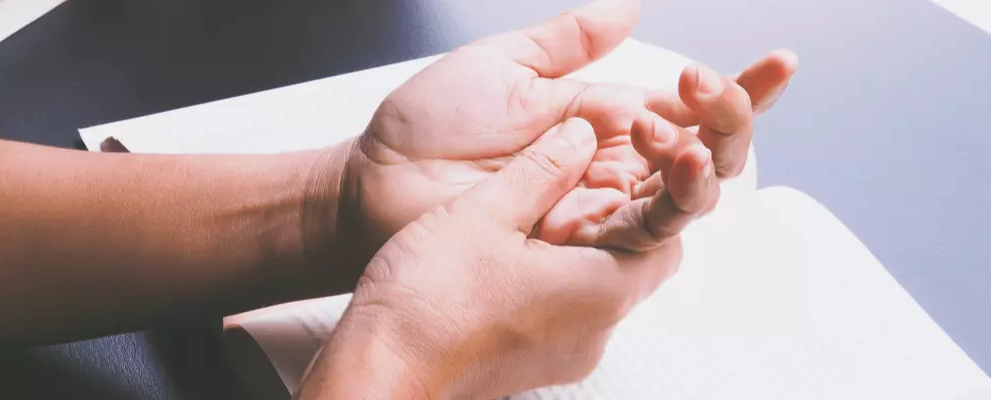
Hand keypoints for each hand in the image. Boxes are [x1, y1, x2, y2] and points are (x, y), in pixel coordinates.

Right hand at [301, 119, 687, 398]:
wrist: (379, 373)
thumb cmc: (427, 304)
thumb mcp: (485, 211)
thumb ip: (541, 169)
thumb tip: (580, 137)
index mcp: (598, 290)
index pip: (667, 233)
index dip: (659, 189)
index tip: (638, 157)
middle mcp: (594, 331)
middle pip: (640, 261)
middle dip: (624, 214)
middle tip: (588, 176)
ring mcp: (565, 353)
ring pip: (603, 285)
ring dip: (587, 244)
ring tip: (544, 208)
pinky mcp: (535, 361)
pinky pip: (569, 310)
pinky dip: (559, 274)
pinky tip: (517, 250)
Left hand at [342, 0, 796, 254]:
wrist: (378, 179)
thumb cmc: (428, 123)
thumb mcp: (504, 64)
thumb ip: (568, 42)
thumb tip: (629, 8)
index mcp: (601, 118)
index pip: (687, 107)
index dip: (740, 89)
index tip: (781, 61)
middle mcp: (610, 165)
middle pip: (702, 154)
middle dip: (727, 121)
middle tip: (708, 89)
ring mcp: (596, 207)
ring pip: (684, 196)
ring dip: (702, 160)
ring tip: (680, 130)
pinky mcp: (578, 244)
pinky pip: (640, 234)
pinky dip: (667, 202)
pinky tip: (674, 169)